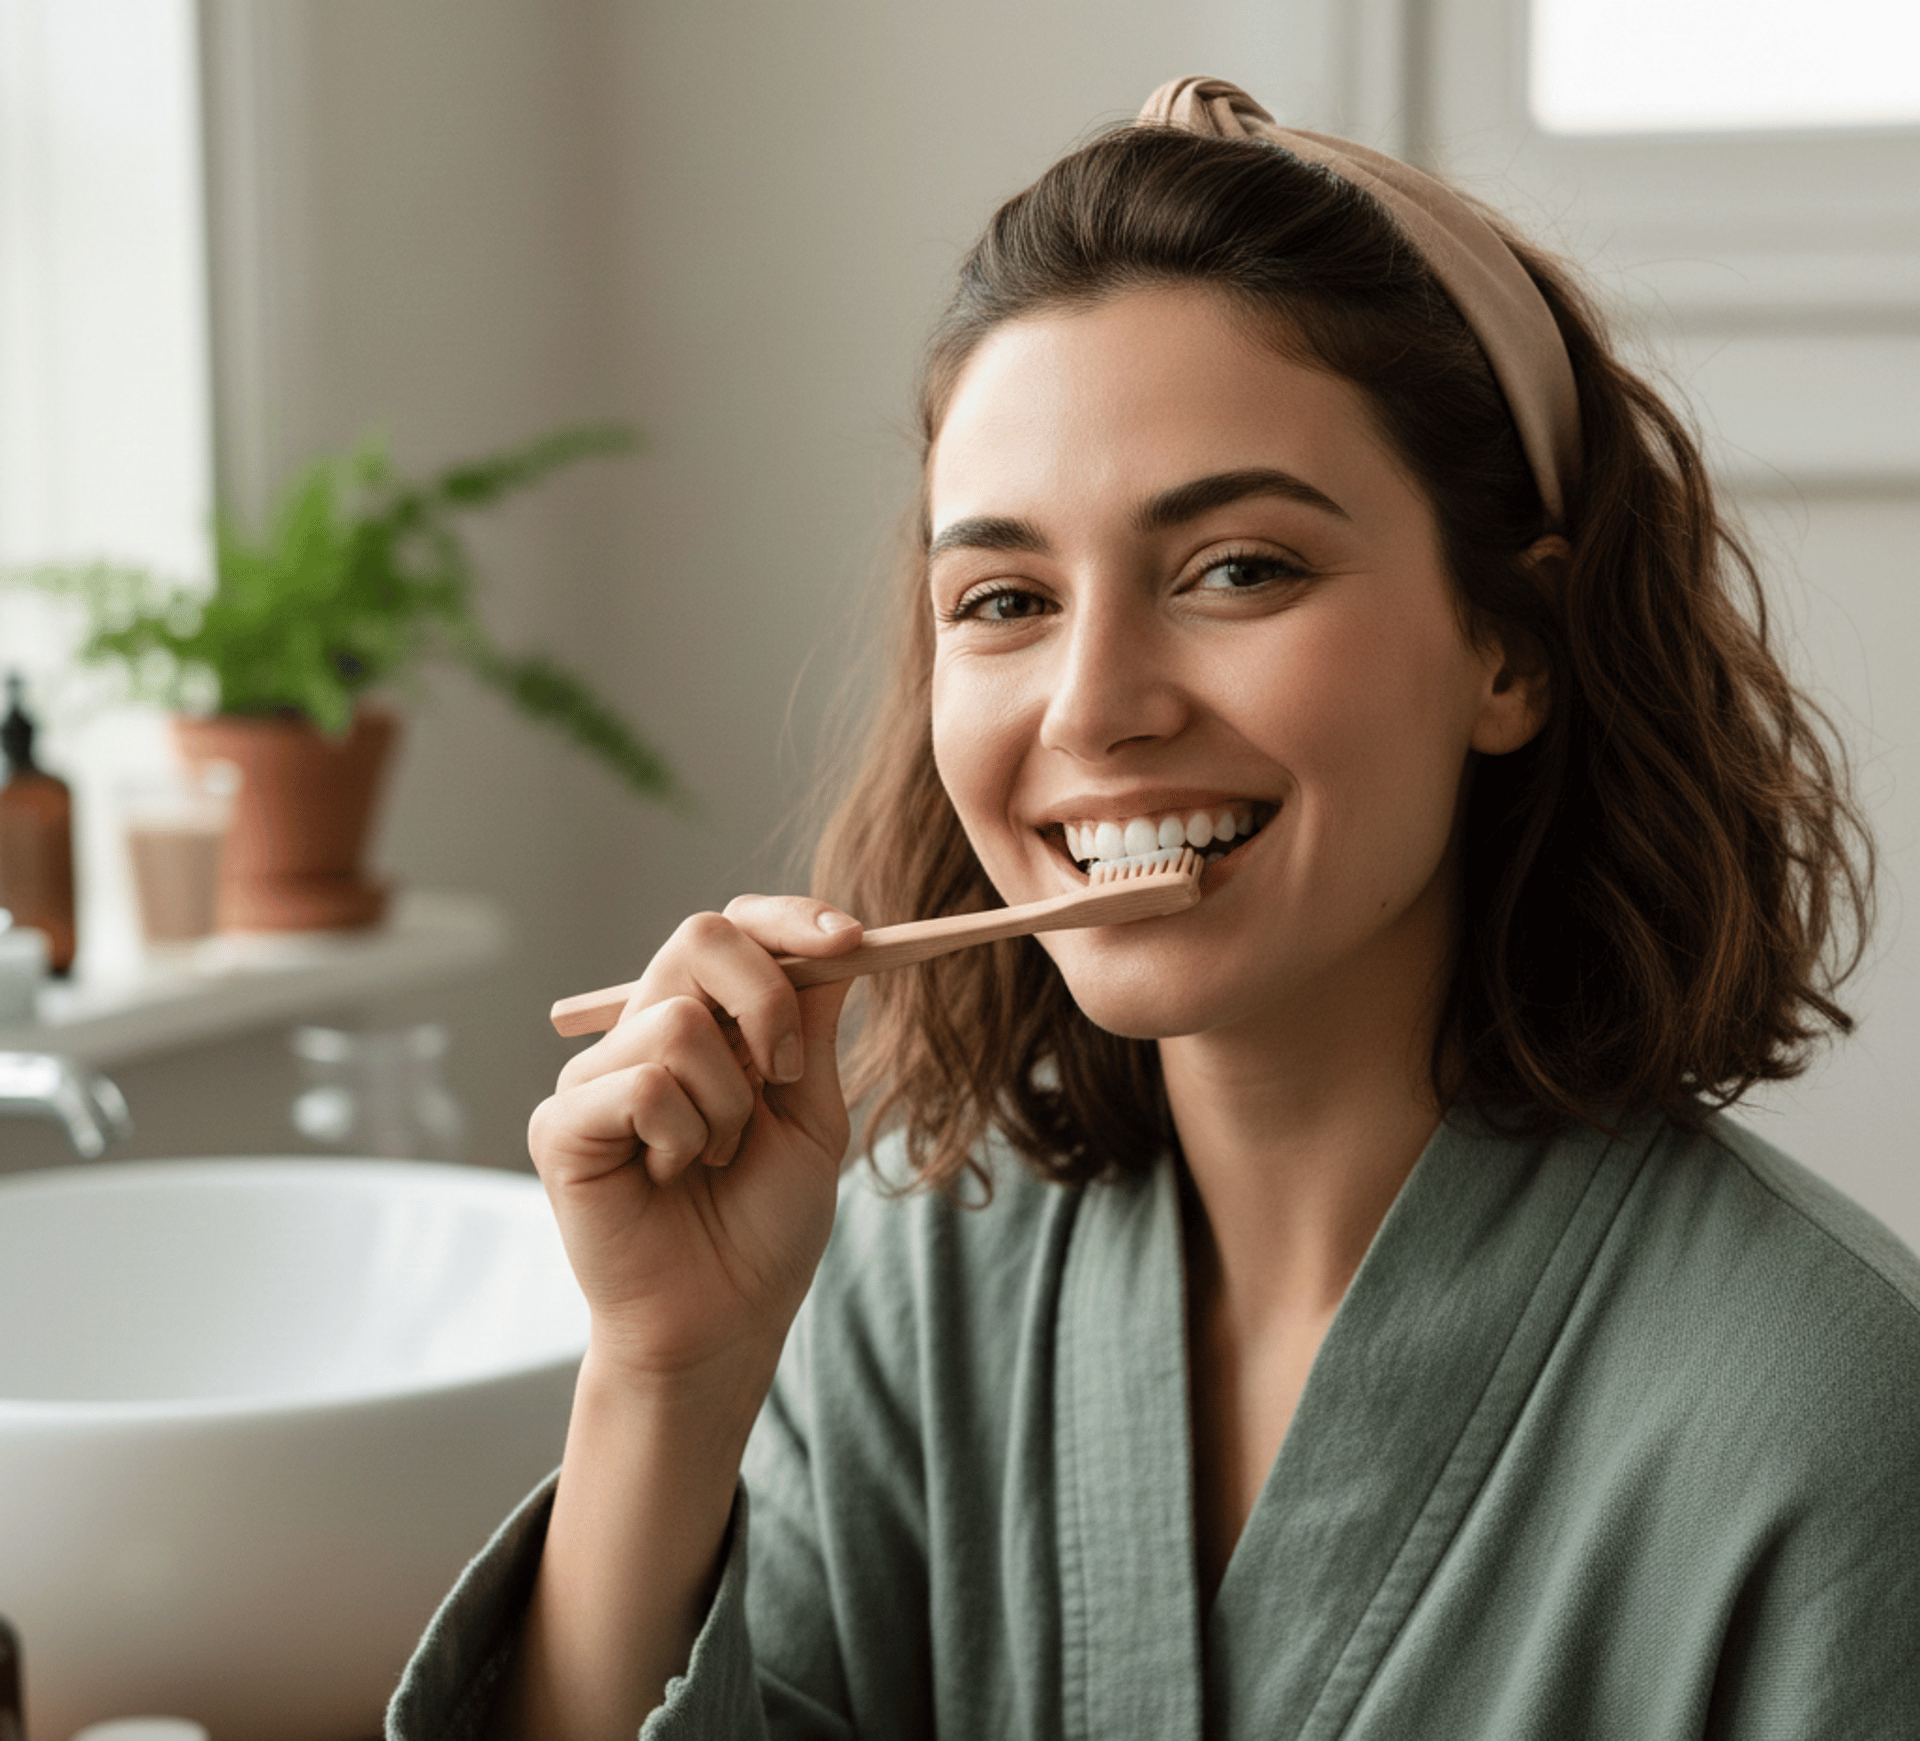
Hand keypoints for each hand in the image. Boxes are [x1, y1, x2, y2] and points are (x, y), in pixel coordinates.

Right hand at [527, 895, 864, 1394]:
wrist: (725, 1319)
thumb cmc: (765, 1225)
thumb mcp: (811, 1114)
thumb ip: (811, 1028)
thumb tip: (839, 941)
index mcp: (708, 1021)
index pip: (735, 929)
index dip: (790, 919)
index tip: (853, 940)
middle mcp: (646, 1032)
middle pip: (700, 937)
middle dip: (767, 1000)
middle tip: (783, 1076)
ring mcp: (597, 1074)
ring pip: (680, 1023)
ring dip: (728, 1105)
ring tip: (711, 1159)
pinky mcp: (562, 1122)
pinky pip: (641, 1084)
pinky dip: (680, 1138)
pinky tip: (665, 1178)